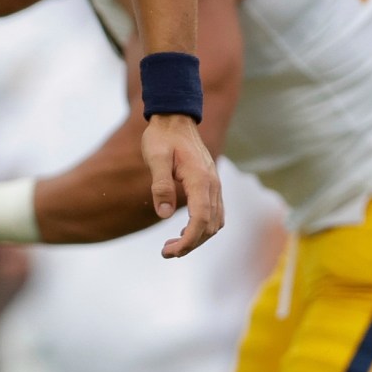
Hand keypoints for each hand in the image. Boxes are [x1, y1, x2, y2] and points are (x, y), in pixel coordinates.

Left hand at [142, 113, 220, 256]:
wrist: (175, 118)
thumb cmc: (162, 137)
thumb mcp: (155, 157)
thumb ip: (160, 185)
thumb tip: (164, 214)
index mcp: (200, 179)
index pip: (201, 219)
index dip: (188, 241)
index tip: (169, 251)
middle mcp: (212, 184)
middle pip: (210, 226)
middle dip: (191, 244)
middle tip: (166, 252)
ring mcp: (214, 185)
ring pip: (215, 222)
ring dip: (197, 238)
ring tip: (173, 245)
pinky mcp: (211, 185)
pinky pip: (215, 213)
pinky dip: (203, 227)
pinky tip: (184, 232)